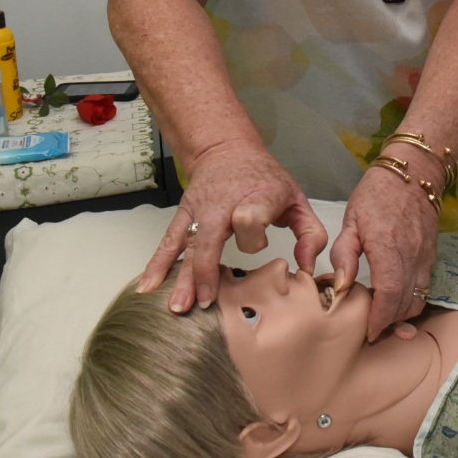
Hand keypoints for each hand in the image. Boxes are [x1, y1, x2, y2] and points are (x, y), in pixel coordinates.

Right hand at [138, 141, 327, 313]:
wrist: (227, 150)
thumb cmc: (266, 179)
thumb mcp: (296, 199)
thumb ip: (310, 234)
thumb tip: (308, 269)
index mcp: (257, 196)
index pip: (249, 217)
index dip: (253, 234)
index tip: (259, 243)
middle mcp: (224, 204)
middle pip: (212, 236)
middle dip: (208, 269)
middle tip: (207, 302)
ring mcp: (200, 211)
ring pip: (189, 244)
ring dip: (182, 276)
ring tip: (179, 306)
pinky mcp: (184, 216)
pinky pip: (169, 242)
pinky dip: (157, 265)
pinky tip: (147, 287)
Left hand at [329, 166, 439, 341]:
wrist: (415, 174)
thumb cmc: (378, 194)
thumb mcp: (352, 220)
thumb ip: (344, 254)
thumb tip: (341, 287)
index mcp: (388, 247)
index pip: (388, 294)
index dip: (378, 319)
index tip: (367, 332)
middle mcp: (412, 256)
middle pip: (405, 304)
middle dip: (387, 322)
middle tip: (369, 329)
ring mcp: (425, 257)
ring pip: (418, 299)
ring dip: (400, 313)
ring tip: (382, 316)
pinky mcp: (432, 257)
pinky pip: (425, 288)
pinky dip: (411, 300)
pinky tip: (396, 300)